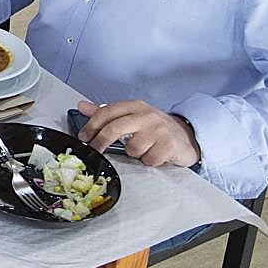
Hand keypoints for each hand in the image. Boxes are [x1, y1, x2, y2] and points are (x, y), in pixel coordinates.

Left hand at [74, 99, 200, 167]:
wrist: (185, 135)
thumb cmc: (154, 127)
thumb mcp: (130, 115)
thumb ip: (106, 113)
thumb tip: (82, 106)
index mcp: (134, 106)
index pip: (107, 112)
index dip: (91, 126)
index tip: (83, 137)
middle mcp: (146, 115)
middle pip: (115, 128)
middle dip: (100, 142)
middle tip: (95, 151)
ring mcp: (159, 129)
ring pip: (132, 149)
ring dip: (134, 154)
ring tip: (143, 149)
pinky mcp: (169, 144)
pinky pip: (148, 159)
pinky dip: (148, 161)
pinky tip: (154, 154)